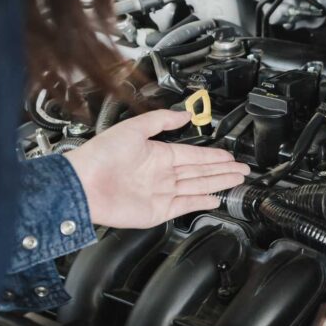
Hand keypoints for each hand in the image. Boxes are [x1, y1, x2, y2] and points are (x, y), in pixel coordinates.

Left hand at [65, 109, 249, 228]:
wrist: (83, 184)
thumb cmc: (100, 156)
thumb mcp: (133, 128)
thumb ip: (161, 121)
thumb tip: (184, 114)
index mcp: (157, 154)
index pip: (194, 155)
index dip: (214, 156)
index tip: (230, 156)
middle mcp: (161, 174)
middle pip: (200, 171)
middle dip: (223, 170)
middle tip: (242, 169)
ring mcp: (161, 193)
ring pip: (197, 187)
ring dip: (218, 183)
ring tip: (237, 181)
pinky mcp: (158, 211)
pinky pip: (185, 205)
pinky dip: (201, 202)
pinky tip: (215, 198)